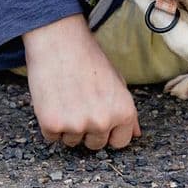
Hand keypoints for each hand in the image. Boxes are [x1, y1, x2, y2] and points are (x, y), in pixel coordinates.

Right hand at [23, 14, 140, 150]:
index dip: (109, 131)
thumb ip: (126, 110)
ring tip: (68, 97)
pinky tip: (54, 100)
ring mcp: (77, 125)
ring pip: (72, 141)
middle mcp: (103, 122)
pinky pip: (52, 137)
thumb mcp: (117, 81)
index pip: (120, 142)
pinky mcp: (52, 124)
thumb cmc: (90, 60)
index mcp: (124, 111)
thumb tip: (137, 134)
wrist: (61, 42)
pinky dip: (50, 123)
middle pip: (95, 145)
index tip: (100, 117)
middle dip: (88, 130)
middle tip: (81, 103)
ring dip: (68, 126)